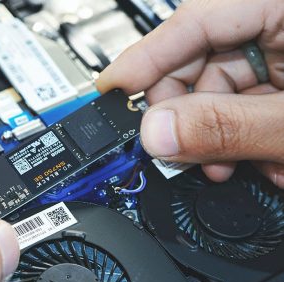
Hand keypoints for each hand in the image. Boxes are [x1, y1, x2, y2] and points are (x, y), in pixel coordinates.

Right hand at [97, 0, 283, 187]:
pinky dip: (240, 132)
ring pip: (220, 86)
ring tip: (223, 166)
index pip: (196, 19)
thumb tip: (157, 132)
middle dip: (184, 113)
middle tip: (173, 149)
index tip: (111, 88)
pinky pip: (244, 99)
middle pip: (200, 57)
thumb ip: (227, 127)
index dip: (146, 57)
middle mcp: (281, 20)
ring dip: (214, 134)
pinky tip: (255, 157)